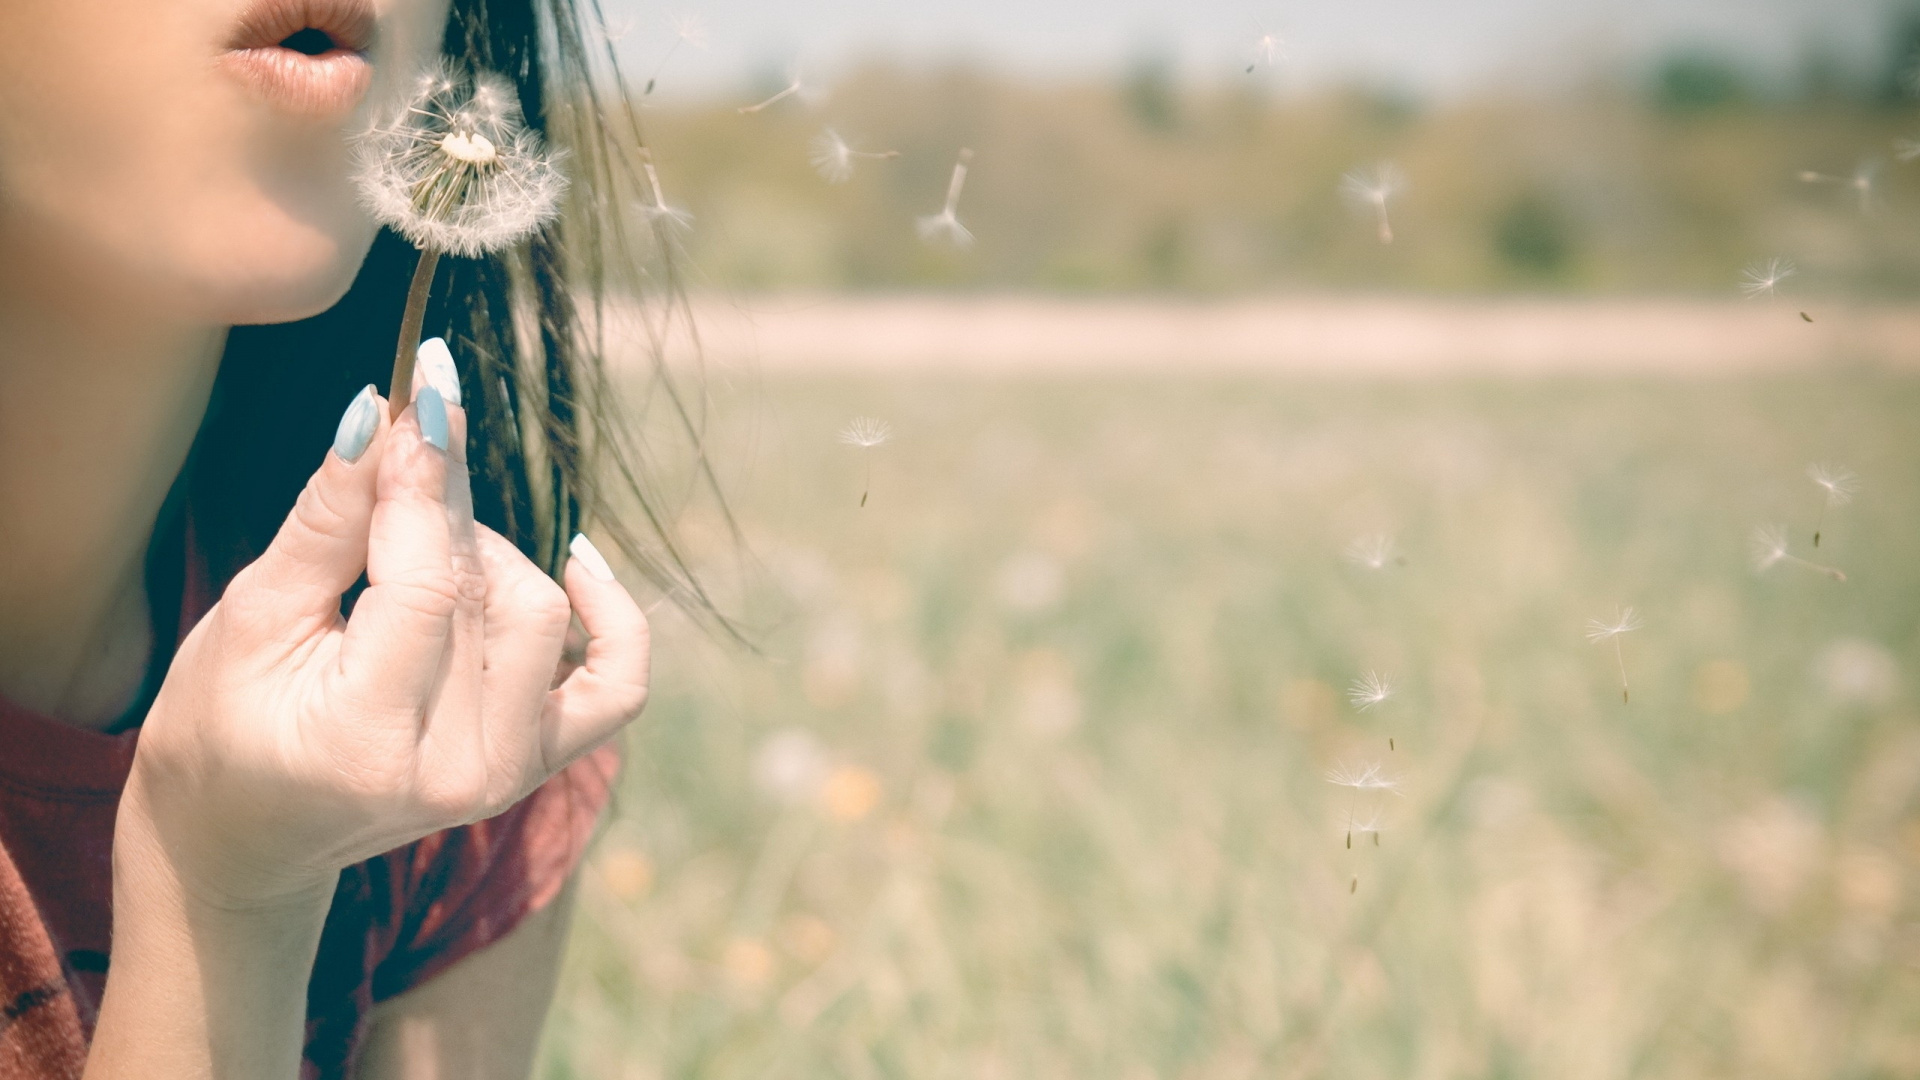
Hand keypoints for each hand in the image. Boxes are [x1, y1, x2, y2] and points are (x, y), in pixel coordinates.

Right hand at [121, 377, 648, 910]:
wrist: (246, 836)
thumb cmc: (223, 723)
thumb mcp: (251, 616)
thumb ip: (328, 519)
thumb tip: (384, 414)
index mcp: (368, 740)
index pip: (428, 584)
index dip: (426, 481)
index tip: (421, 395)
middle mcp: (460, 769)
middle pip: (489, 591)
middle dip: (441, 506)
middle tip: (398, 455)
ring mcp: (510, 774)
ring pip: (542, 613)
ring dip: (487, 556)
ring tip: (412, 553)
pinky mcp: (541, 764)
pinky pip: (619, 681)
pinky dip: (609, 615)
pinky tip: (576, 559)